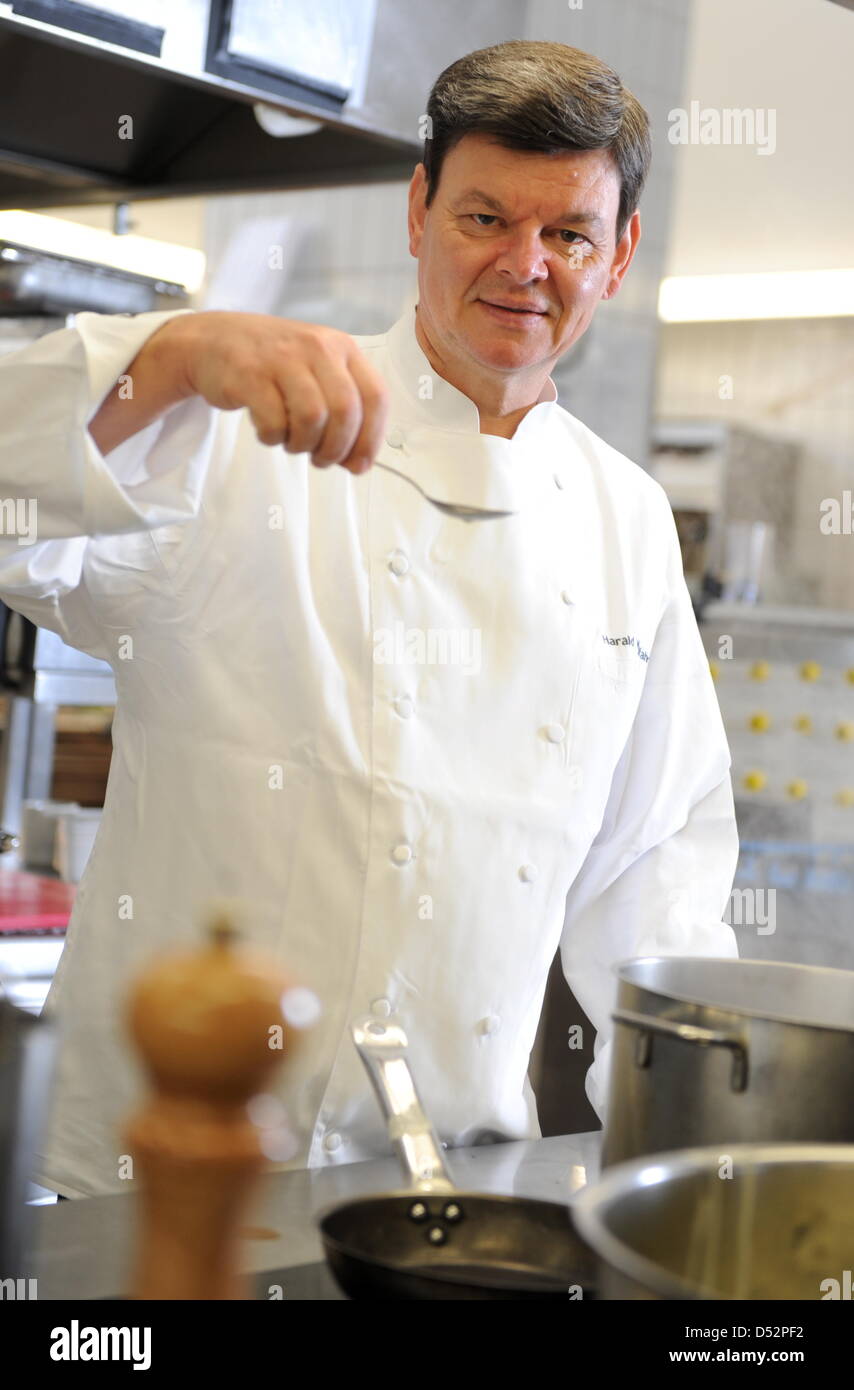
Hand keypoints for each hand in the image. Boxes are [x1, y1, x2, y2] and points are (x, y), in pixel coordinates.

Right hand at [170, 311, 389, 473]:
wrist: (212, 340)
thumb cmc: (272, 363)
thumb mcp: (316, 371)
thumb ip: (342, 410)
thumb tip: (359, 462)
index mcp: (341, 347)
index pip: (376, 397)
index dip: (371, 438)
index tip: (360, 463)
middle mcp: (316, 347)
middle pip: (345, 412)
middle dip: (337, 448)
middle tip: (322, 459)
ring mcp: (281, 358)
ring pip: (312, 418)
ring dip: (305, 445)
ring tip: (293, 443)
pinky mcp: (249, 374)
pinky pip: (274, 422)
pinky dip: (274, 438)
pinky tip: (269, 431)